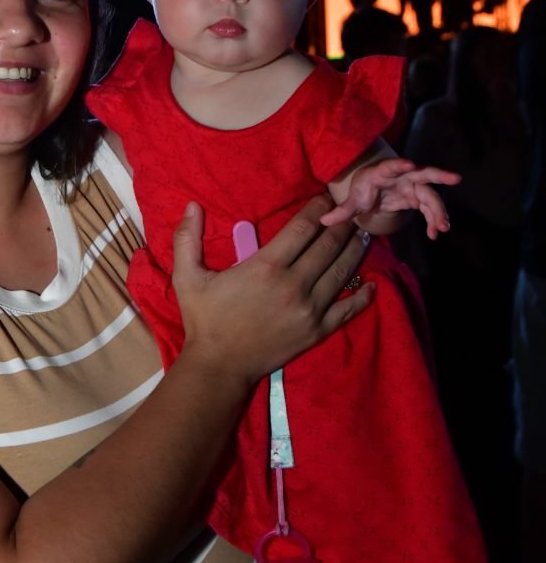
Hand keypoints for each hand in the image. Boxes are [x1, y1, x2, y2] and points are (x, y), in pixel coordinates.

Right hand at [171, 195, 373, 387]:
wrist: (219, 366)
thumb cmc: (204, 319)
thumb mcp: (187, 277)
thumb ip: (187, 238)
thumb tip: (191, 204)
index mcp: (266, 266)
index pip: (303, 227)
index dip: (318, 208)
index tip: (326, 196)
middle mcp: (294, 284)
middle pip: (329, 245)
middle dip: (342, 224)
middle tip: (351, 210)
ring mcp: (310, 309)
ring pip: (343, 271)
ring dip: (356, 249)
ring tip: (363, 234)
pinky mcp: (318, 331)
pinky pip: (348, 310)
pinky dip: (364, 296)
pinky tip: (374, 284)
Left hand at [319, 158, 459, 239]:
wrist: (371, 191)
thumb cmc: (362, 190)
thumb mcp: (352, 201)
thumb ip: (342, 211)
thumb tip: (325, 221)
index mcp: (383, 173)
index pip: (392, 166)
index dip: (401, 165)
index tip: (411, 164)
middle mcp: (402, 176)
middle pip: (423, 173)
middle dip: (439, 175)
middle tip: (456, 178)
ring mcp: (412, 186)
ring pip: (430, 195)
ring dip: (438, 210)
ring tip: (442, 227)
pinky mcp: (417, 198)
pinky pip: (429, 208)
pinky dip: (434, 219)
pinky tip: (436, 232)